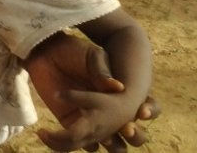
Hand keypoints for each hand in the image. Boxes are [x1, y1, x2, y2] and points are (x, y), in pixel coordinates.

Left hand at [27, 33, 158, 151]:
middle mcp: (112, 112)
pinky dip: (86, 145)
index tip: (140, 111)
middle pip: (135, 135)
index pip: (146, 107)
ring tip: (105, 138)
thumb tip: (118, 87)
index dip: (149, 111)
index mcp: (123, 93)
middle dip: (136, 135)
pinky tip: (79, 135)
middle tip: (126, 127)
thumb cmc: (74, 52)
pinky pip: (86, 144)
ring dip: (113, 145)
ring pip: (113, 145)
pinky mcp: (73, 125)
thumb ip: (102, 70)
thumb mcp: (91, 56)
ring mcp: (94, 121)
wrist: (47, 54)